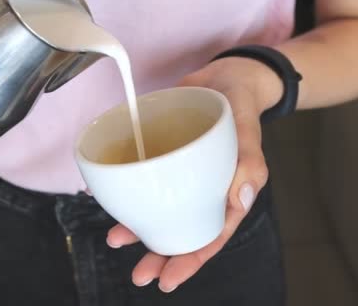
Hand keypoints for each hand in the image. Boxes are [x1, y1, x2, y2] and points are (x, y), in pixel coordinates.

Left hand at [106, 57, 282, 291]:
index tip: (168, 280)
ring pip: (160, 211)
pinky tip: (108, 199)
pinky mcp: (162, 159)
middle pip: (181, 231)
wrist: (223, 77)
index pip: (209, 236)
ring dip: (139, 230)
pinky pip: (145, 181)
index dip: (190, 261)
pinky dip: (128, 192)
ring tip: (116, 241)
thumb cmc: (242, 108)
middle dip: (160, 256)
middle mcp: (202, 191)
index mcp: (227, 195)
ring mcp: (181, 177)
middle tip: (140, 275)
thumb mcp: (249, 132)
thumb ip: (249, 163)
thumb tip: (241, 200)